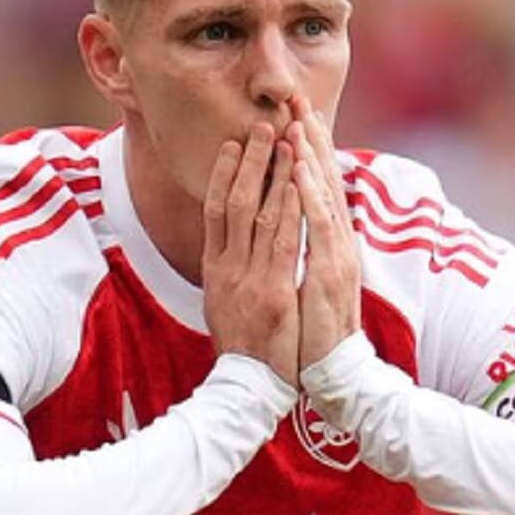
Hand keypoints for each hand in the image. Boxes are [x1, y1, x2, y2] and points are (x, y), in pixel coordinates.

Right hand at [202, 123, 303, 386]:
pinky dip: (291, 208)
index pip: (215, 212)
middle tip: (262, 125)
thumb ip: (227, 274)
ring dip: (275, 173)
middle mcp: (229, 270)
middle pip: (236, 203)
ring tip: (285, 138)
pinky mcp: (274, 293)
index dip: (222, 175)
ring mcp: (251, 280)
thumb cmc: (243, 350)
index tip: (232, 144)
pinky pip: (283, 242)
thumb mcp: (223, 306)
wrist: (248, 389)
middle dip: (250, 162)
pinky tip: (299, 182)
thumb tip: (228, 249)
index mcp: (215, 271)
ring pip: (261, 215)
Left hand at [287, 97, 361, 369]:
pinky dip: (310, 195)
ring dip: (311, 154)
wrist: (337, 374)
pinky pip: (317, 227)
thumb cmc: (319, 331)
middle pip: (325, 180)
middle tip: (298, 98)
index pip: (321, 185)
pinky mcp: (329, 274)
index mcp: (332, 243)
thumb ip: (310, 251)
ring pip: (323, 194)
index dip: (312, 148)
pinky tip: (301, 167)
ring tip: (299, 119)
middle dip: (311, 137)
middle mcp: (338, 243)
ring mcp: (335, 256)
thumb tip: (298, 222)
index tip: (299, 113)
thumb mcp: (314, 283)